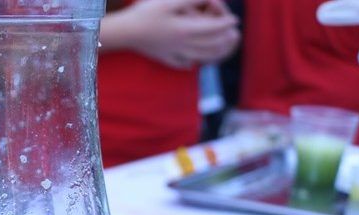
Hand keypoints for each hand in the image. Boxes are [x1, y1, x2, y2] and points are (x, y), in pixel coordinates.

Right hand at [101, 0, 239, 68]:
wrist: (124, 32)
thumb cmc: (146, 13)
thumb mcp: (170, 1)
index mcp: (186, 30)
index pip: (213, 28)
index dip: (226, 23)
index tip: (234, 20)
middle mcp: (183, 45)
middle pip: (211, 45)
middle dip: (225, 39)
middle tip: (233, 35)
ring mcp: (174, 53)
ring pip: (200, 57)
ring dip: (215, 53)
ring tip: (221, 49)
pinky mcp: (164, 57)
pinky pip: (181, 63)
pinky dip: (190, 63)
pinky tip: (192, 63)